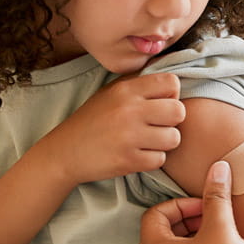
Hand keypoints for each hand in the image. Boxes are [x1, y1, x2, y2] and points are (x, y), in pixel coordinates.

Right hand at [36, 73, 185, 184]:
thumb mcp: (111, 93)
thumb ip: (140, 86)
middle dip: (172, 121)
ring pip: (174, 138)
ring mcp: (129, 136)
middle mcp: (129, 110)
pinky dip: (152, 159)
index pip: (171, 83)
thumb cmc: (93, 120)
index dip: (172, 95)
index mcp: (126, 89)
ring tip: (147, 142)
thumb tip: (173, 83)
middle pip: (179, 111)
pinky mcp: (128, 161)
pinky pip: (160, 159)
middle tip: (157, 126)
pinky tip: (137, 154)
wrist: (64, 152)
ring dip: (164, 143)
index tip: (160, 105)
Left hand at [140, 161, 243, 243]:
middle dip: (191, 218)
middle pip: (164, 229)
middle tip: (213, 217)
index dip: (181, 205)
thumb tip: (219, 169)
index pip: (155, 213)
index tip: (204, 206)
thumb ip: (217, 197)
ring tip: (219, 233)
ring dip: (196, 233)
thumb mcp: (222, 229)